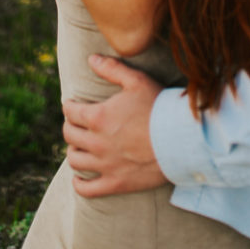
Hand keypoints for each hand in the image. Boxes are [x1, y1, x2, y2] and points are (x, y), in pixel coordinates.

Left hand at [62, 55, 165, 195]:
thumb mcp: (137, 80)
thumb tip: (91, 59)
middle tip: (76, 123)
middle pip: (69, 135)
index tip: (72, 104)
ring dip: (74, 151)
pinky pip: (87, 189)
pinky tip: (79, 178)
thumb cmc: (159, 107)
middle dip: (70, 126)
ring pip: (75, 160)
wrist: (180, 140)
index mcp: (98, 117)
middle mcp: (96, 142)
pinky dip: (79, 184)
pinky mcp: (115, 183)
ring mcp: (104, 165)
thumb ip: (112, 68)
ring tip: (80, 145)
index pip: (70, 112)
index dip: (69, 106)